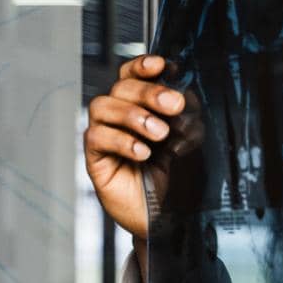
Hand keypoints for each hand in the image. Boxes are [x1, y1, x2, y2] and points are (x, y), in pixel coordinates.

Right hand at [83, 54, 202, 244]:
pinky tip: (143, 153)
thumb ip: (186, 118)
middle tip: (173, 105)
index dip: (142, 66)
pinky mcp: (95, 157)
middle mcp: (118, 115)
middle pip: (121, 88)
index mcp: (139, 105)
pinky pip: (97, 137)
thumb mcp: (187, 142)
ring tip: (160, 134)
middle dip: (148, 93)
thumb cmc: (174, 176)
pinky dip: (122, 141)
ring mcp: (104, 134)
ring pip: (103, 107)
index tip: (161, 65)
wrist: (164, 217)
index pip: (132, 75)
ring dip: (134, 116)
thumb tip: (185, 96)